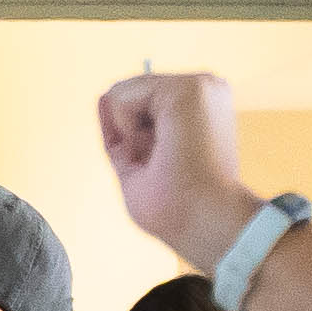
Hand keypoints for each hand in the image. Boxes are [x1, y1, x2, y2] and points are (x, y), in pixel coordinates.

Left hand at [97, 71, 261, 270]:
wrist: (207, 225)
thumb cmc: (181, 211)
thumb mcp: (139, 165)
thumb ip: (122, 132)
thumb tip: (105, 97)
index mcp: (200, 112)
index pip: (143, 105)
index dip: (129, 136)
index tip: (153, 166)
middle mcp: (206, 92)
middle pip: (132, 94)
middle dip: (129, 133)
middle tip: (162, 165)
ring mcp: (202, 85)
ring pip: (125, 91)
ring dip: (127, 133)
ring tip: (163, 158)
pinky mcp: (191, 88)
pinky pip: (122, 94)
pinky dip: (124, 127)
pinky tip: (158, 148)